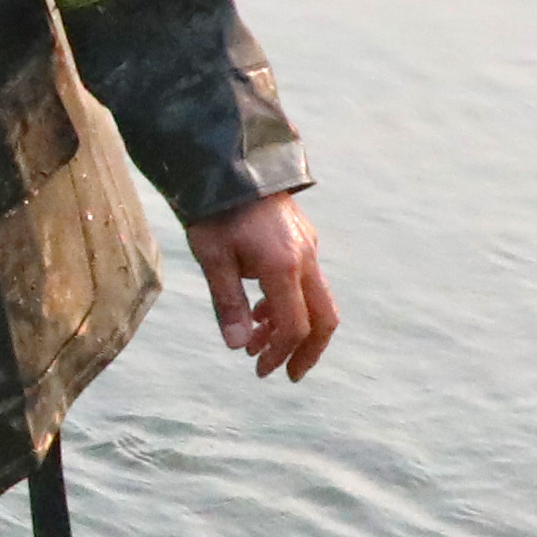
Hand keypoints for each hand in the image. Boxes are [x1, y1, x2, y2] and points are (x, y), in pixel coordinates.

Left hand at [190, 194, 333, 380]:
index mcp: (283, 265)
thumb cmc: (214, 211)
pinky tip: (260, 310)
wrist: (228, 162)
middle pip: (324, 318)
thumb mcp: (213, 258)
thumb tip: (239, 346)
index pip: (294, 326)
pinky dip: (290, 303)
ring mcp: (308, 246)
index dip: (279, 353)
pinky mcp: (303, 238)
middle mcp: (304, 257)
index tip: (259, 369)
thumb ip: (228, 303)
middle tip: (288, 373)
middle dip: (308, 351)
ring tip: (258, 342)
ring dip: (293, 327)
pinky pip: (306, 281)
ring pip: (316, 299)